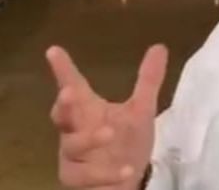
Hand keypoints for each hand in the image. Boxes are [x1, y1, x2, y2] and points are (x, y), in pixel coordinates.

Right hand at [46, 45, 167, 188]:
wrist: (127, 182)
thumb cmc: (127, 142)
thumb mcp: (141, 110)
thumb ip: (147, 81)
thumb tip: (159, 47)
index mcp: (89, 111)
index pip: (73, 87)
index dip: (63, 70)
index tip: (54, 51)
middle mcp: (76, 131)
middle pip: (63, 116)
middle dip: (64, 105)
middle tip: (69, 92)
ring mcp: (74, 156)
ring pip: (72, 146)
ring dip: (89, 138)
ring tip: (109, 132)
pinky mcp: (78, 179)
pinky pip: (87, 176)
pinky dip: (107, 173)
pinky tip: (127, 169)